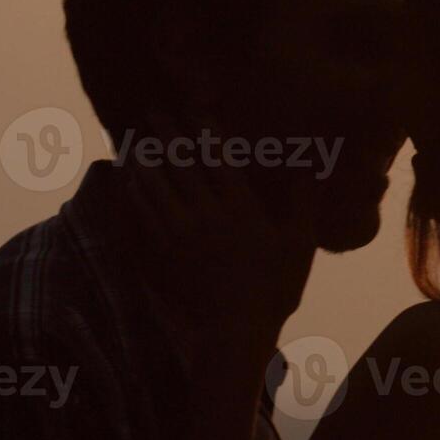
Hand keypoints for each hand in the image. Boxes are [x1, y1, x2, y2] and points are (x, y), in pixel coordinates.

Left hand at [112, 126, 317, 346]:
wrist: (237, 330)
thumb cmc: (274, 289)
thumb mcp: (299, 245)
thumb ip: (303, 204)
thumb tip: (311, 169)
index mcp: (241, 209)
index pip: (220, 160)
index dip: (205, 131)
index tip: (193, 109)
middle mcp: (208, 215)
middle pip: (183, 166)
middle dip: (168, 135)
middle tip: (153, 110)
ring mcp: (182, 234)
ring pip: (157, 186)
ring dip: (145, 159)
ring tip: (135, 139)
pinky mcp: (165, 253)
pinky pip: (144, 215)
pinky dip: (135, 192)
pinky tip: (129, 180)